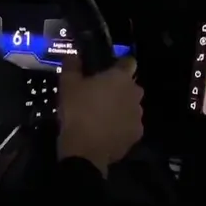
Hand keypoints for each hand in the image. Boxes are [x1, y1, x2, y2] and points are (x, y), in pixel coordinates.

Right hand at [56, 55, 142, 177]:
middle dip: (119, 88)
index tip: (107, 70)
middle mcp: (135, 93)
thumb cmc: (77, 111)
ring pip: (131, 106)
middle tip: (100, 95)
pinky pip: (130, 125)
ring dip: (121, 107)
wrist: (84, 151)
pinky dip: (122, 126)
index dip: (119, 65)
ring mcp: (138, 115)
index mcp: (120, 78)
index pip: (128, 62)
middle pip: (130, 86)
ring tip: (103, 115)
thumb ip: (72, 65)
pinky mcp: (136, 134)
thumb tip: (73, 54)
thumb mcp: (67, 85)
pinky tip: (108, 131)